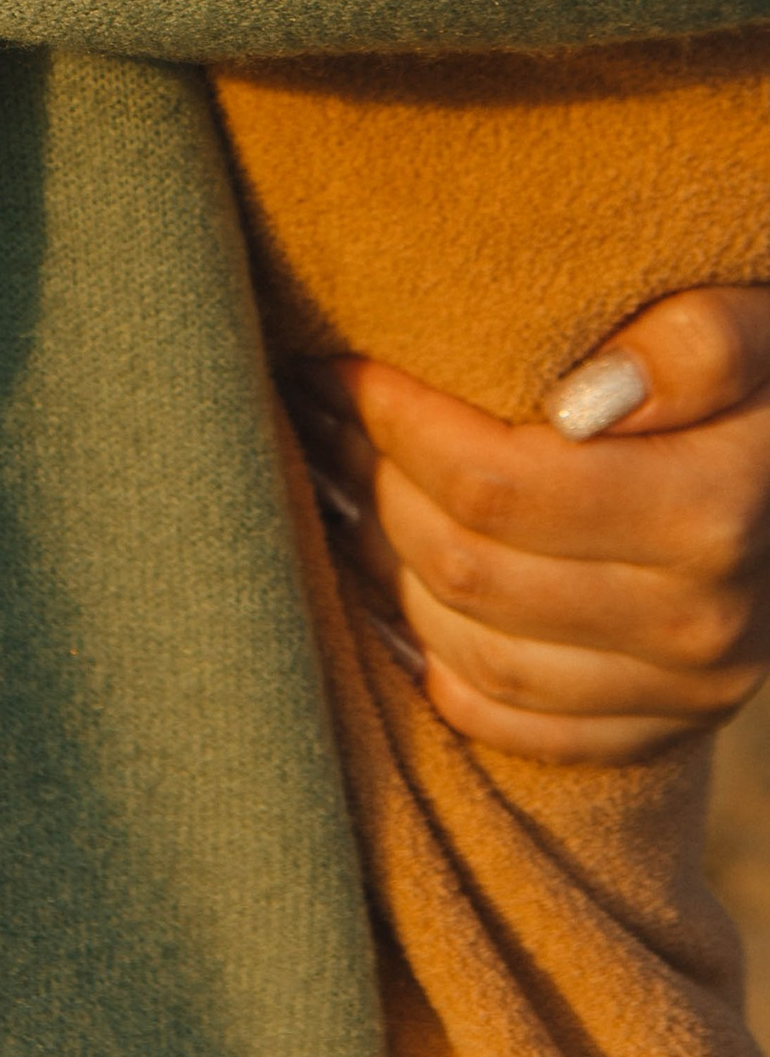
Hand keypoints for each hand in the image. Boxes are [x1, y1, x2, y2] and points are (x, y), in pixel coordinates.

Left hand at [294, 287, 769, 762]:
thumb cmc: (764, 379)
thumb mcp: (753, 325)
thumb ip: (696, 346)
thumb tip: (583, 400)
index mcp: (715, 515)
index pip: (499, 485)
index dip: (400, 422)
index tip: (349, 363)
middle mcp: (701, 625)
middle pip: (468, 569)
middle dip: (378, 481)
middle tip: (331, 411)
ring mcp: (680, 693)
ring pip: (469, 649)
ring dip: (385, 564)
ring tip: (348, 477)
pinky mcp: (657, 731)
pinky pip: (507, 719)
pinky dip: (432, 657)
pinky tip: (396, 583)